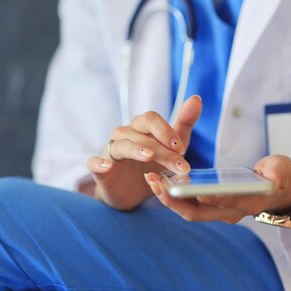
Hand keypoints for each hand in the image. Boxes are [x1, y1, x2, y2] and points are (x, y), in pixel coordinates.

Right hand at [87, 96, 202, 209]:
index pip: (151, 119)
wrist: (132, 192)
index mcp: (140, 127)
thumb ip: (183, 124)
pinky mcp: (100, 169)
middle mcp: (124, 134)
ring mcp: (110, 150)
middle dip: (162, 148)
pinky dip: (99, 163)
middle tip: (179, 164)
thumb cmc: (152, 164)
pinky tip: (107, 166)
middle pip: (140, 132)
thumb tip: (196, 98)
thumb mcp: (172, 147)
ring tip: (149, 157)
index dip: (166, 131)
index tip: (182, 149)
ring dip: (137, 150)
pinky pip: (94, 163)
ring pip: (122, 145)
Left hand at [144, 155, 290, 223]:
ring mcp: (219, 211)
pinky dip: (173, 194)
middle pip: (198, 212)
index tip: (195, 191)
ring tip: (151, 180)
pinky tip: (159, 180)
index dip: (212, 198)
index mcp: (249, 202)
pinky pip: (187, 204)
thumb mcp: (282, 171)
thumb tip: (272, 176)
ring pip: (189, 210)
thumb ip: (277, 172)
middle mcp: (230, 212)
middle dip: (176, 201)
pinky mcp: (210, 205)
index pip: (226, 203)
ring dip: (169, 198)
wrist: (278, 190)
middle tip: (157, 185)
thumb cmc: (280, 177)